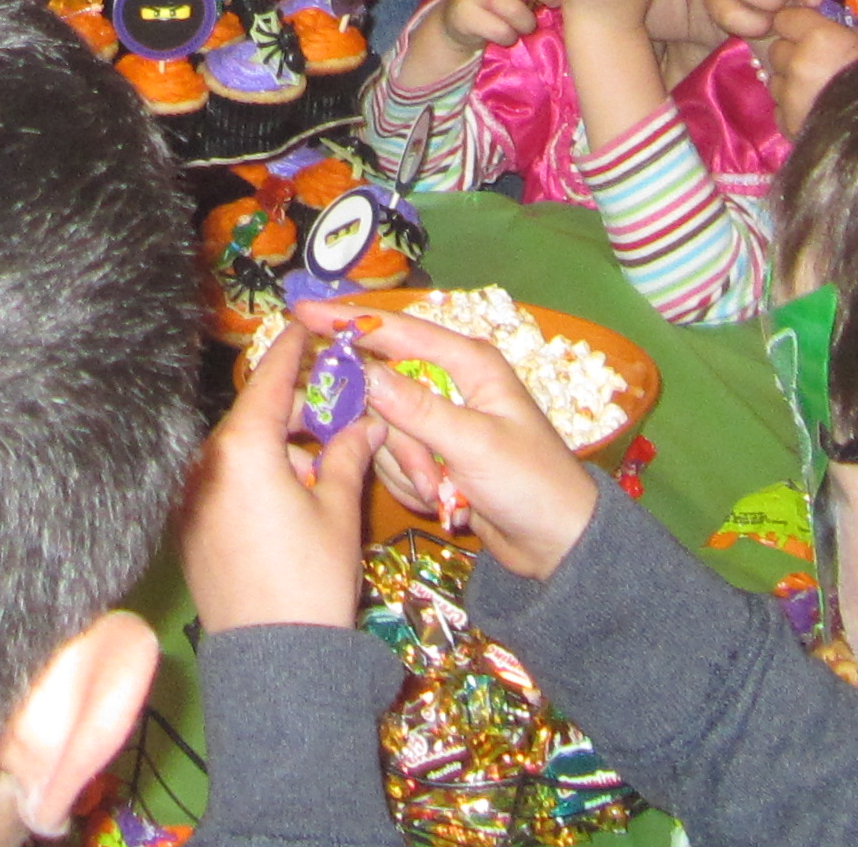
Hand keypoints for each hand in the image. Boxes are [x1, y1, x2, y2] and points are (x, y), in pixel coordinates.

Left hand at [180, 319, 375, 633]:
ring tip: (322, 459)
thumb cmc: (311, 580)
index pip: (269, 381)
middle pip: (254, 416)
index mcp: (242, 448)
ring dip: (278, 446)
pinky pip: (223, 481)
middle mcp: (205, 463)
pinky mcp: (187, 527)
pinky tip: (290, 490)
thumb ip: (347, 457)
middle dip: (296, 410)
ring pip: (238, 450)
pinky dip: (254, 475)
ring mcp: (190, 496)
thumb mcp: (338, 513)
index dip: (290, 350)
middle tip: (338, 408)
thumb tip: (364, 422)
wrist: (273, 661)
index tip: (304, 324)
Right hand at [347, 311, 602, 583]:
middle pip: (384, 393)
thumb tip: (363, 372)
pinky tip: (448, 503)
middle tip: (432, 482)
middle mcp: (451, 383)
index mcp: (469, 363)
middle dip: (401, 444)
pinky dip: (415, 485)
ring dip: (411, 471)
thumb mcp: (473, 445)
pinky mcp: (434, 453)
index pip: (396, 331)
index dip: (347, 321)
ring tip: (448, 497)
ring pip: (386, 432)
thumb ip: (415, 408)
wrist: (557, 544)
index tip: (300, 313)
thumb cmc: (531, 483)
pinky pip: (395, 460)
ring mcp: (441, 420)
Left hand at [757, 5, 857, 133]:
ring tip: (819, 93)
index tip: (810, 33)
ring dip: (791, 84)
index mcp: (819, 38)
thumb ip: (842, 32)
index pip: (785, 19)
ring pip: (776, 81)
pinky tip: (817, 114)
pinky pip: (780, 110)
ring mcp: (791, 98)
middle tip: (818, 66)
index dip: (797, 25)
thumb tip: (825, 28)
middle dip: (793, 55)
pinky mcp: (790, 125)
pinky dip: (793, 111)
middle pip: (777, 50)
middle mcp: (798, 64)